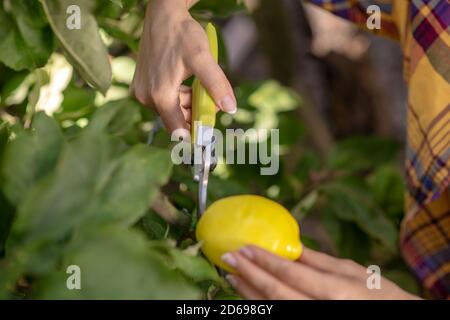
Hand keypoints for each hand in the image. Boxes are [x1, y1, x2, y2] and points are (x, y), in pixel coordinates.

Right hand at [131, 0, 236, 132]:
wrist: (163, 15)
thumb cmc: (181, 34)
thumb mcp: (202, 59)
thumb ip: (216, 84)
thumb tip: (230, 108)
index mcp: (160, 95)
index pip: (178, 131)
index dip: (195, 134)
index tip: (209, 131)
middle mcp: (147, 98)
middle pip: (177, 119)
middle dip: (194, 112)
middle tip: (209, 97)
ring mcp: (142, 92)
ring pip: (172, 109)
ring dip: (188, 102)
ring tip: (197, 83)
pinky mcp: (142, 85)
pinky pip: (164, 99)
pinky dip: (178, 95)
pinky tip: (185, 80)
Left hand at [221, 246, 419, 299]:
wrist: (393, 319)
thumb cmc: (380, 296)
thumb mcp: (353, 272)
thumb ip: (319, 261)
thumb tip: (290, 246)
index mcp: (335, 292)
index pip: (290, 273)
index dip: (264, 260)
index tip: (244, 247)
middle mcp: (320, 311)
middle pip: (275, 293)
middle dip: (248, 274)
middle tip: (228, 257)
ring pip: (271, 308)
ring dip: (248, 291)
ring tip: (232, 275)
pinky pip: (279, 316)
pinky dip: (261, 305)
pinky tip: (249, 294)